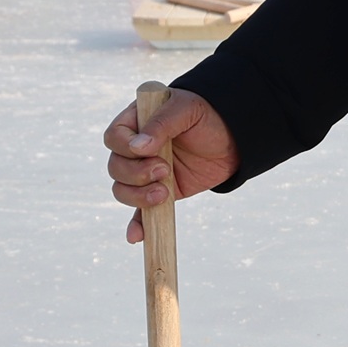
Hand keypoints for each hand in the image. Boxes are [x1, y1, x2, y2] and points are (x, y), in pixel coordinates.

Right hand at [106, 87, 239, 243]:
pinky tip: (137, 236)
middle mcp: (135, 150)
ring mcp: (145, 173)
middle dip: (136, 173)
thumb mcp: (186, 110)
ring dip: (138, 197)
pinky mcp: (158, 193)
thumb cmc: (207, 116)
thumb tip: (138, 147)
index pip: (114, 137)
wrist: (233, 138)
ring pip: (123, 190)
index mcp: (136, 123)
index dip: (124, 147)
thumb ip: (161, 124)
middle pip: (115, 167)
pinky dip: (138, 225)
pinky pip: (140, 212)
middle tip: (164, 170)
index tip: (146, 151)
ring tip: (164, 194)